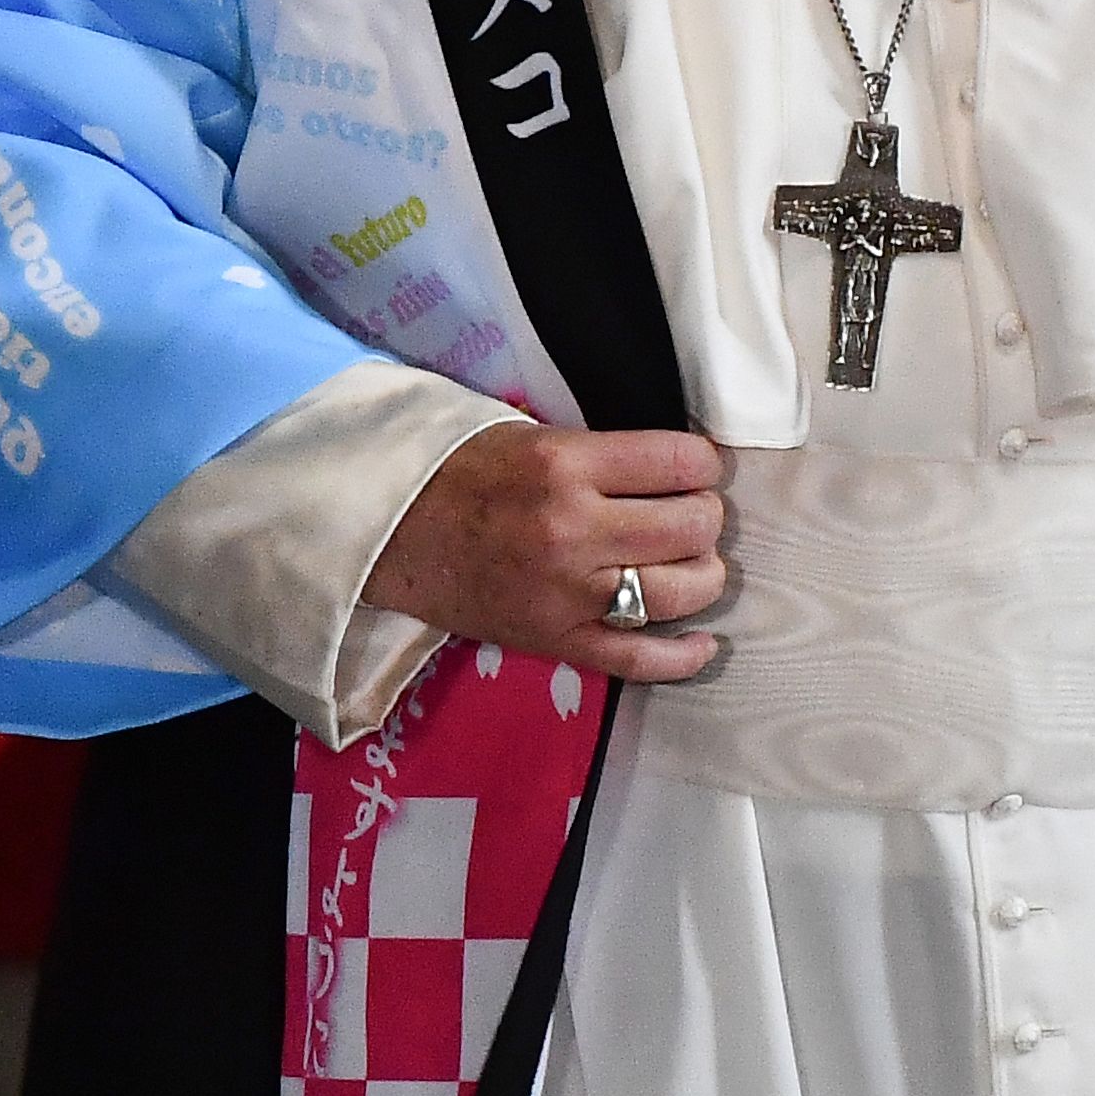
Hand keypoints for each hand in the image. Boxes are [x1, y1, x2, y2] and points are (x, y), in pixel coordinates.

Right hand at [362, 422, 728, 684]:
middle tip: (689, 513)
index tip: (697, 468)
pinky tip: (703, 643)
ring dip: (701, 575)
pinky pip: (639, 660)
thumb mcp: (534, 435)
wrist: (389, 532)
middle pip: (691, 527)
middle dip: (704, 517)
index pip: (680, 461)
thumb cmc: (463, 473)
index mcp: (566, 465)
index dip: (703, 463)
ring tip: (688, 563)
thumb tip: (684, 469)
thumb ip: (605, 454)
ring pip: (680, 592)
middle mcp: (574, 530)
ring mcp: (567, 595)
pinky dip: (683, 656)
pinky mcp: (556, 643)